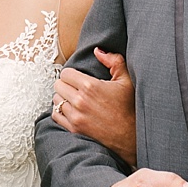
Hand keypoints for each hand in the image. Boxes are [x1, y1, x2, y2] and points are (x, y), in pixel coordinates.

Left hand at [53, 49, 135, 165]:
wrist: (131, 136)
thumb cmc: (130, 107)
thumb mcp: (126, 80)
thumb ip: (113, 61)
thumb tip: (98, 50)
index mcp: (90, 86)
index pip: (66, 73)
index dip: (72, 74)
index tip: (78, 77)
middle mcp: (80, 101)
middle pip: (58, 85)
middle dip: (66, 84)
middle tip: (75, 87)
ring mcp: (75, 116)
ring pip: (56, 99)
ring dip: (63, 97)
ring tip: (74, 98)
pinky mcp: (74, 129)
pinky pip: (56, 115)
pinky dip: (60, 111)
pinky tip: (70, 110)